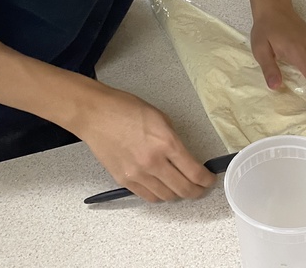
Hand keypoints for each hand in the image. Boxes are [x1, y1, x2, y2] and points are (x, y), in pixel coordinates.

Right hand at [73, 84, 215, 202]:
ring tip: (181, 187)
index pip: (194, 172)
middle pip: (183, 189)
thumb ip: (174, 140)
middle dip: (197, 191)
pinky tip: (162, 188)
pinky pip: (148, 196)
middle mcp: (154, 162)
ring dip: (178, 194)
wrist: (96, 114)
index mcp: (166, 143)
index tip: (209, 179)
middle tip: (201, 188)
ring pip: (166, 197)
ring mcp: (137, 174)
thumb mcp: (160, 118)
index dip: (206, 179)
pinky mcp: (124, 180)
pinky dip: (159, 195)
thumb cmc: (126, 109)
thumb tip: (186, 158)